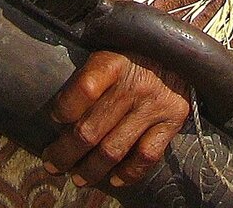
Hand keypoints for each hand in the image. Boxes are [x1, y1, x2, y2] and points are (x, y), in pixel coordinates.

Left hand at [44, 51, 189, 190]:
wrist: (180, 51)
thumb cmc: (134, 55)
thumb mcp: (109, 52)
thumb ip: (89, 78)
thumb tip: (59, 118)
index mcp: (114, 62)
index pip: (84, 89)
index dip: (63, 109)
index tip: (54, 120)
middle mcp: (135, 85)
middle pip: (91, 129)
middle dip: (65, 153)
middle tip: (52, 164)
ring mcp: (154, 106)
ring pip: (114, 149)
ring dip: (90, 170)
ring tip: (76, 178)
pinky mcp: (173, 122)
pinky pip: (145, 156)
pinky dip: (127, 173)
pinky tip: (113, 180)